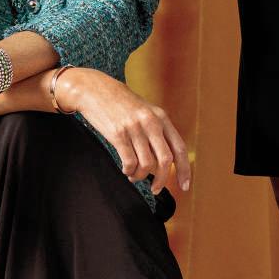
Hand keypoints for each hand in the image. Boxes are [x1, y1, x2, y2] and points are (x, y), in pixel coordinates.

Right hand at [57, 68, 190, 191]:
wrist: (94, 89)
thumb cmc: (120, 102)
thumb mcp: (145, 110)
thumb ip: (157, 130)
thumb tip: (165, 160)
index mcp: (161, 117)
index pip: (180, 148)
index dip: (184, 170)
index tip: (184, 186)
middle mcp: (151, 122)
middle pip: (165, 160)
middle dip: (162, 180)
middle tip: (155, 189)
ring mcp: (134, 128)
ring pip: (146, 164)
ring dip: (140, 176)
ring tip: (133, 175)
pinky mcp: (118, 134)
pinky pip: (129, 162)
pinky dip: (129, 171)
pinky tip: (125, 169)